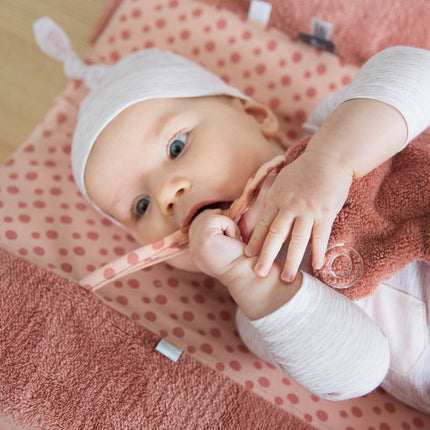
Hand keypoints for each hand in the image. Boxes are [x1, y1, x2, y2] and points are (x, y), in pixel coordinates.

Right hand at [188, 208, 302, 320]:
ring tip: (234, 240)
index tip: (230, 237)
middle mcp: (192, 250)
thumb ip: (216, 231)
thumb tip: (217, 210)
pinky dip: (230, 226)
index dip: (215, 223)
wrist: (251, 276)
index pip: (198, 224)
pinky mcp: (204, 239)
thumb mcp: (226, 244)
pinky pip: (215, 219)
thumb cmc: (246, 261)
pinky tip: (235, 241)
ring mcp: (195, 245)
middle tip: (233, 238)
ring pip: (209, 216)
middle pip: (201, 218)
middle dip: (220, 222)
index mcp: (196, 253)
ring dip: (227, 224)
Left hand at [244, 150, 352, 281]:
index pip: (262, 223)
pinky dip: (318, 252)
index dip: (255, 240)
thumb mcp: (281, 181)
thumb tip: (264, 216)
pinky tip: (316, 266)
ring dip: (292, 260)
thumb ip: (273, 199)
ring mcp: (308, 210)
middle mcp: (290, 205)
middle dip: (266, 256)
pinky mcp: (326, 212)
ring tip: (287, 278)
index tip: (247, 256)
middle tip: (259, 274)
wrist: (329, 157)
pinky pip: (321, 236)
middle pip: (276, 234)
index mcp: (277, 198)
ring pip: (298, 239)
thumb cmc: (303, 170)